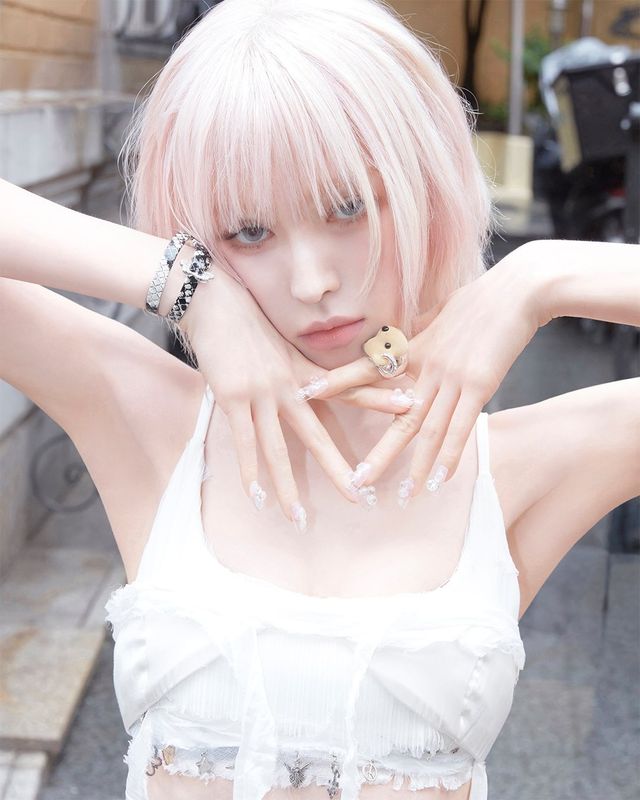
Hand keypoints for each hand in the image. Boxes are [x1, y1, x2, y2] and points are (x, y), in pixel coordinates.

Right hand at [178, 267, 410, 525]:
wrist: (215, 302)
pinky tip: (256, 497)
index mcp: (305, 372)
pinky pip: (244, 442)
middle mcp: (290, 385)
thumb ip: (299, 370)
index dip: (379, 397)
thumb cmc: (248, 322)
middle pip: (319, 434)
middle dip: (338, 468)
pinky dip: (249, 471)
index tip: (411, 405)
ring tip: (298, 518)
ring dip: (288, 486)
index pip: (349, 388)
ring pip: (279, 449)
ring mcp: (263, 393)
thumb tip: (314, 387)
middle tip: (359, 497)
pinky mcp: (234, 398)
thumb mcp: (282, 345)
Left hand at [306, 249, 540, 501]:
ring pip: (426, 429)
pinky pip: (461, 427)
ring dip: (414, 465)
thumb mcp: (440, 313)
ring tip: (402, 494)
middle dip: (377, 451)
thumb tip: (406, 334)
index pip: (368, 368)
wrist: (518, 290)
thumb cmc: (481, 298)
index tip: (308, 392)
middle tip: (357, 480)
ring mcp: (451, 377)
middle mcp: (427, 366)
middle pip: (395, 416)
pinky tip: (440, 480)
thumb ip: (420, 331)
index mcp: (414, 347)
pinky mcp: (479, 385)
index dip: (338, 381)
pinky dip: (450, 455)